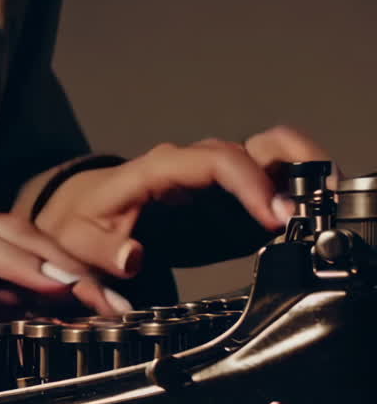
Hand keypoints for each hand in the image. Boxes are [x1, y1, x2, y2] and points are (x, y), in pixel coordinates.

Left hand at [35, 125, 330, 275]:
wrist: (81, 215)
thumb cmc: (81, 223)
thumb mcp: (77, 241)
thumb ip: (104, 251)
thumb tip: (132, 257)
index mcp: (158, 170)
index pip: (214, 161)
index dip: (249, 183)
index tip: (274, 216)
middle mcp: (194, 166)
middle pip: (258, 146)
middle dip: (295, 168)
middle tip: (316, 205)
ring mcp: (216, 181)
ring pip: (273, 156)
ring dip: (305, 176)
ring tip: (327, 207)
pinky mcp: (229, 200)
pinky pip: (272, 184)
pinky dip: (297, 195)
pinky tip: (310, 220)